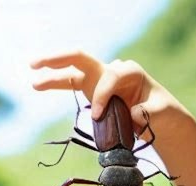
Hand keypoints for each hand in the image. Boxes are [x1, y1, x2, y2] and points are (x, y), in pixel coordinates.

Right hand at [30, 51, 181, 133]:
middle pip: (81, 58)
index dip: (102, 95)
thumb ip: (150, 113)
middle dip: (59, 59)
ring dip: (51, 74)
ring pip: (71, 71)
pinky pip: (70, 83)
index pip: (110, 76)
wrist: (160, 118)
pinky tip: (38, 84)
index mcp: (130, 71)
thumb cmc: (162, 113)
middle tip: (37, 64)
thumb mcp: (162, 113)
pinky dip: (55, 83)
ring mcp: (100, 78)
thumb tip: (134, 114)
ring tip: (33, 80)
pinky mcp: (93, 89)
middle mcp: (111, 70)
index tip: (97, 115)